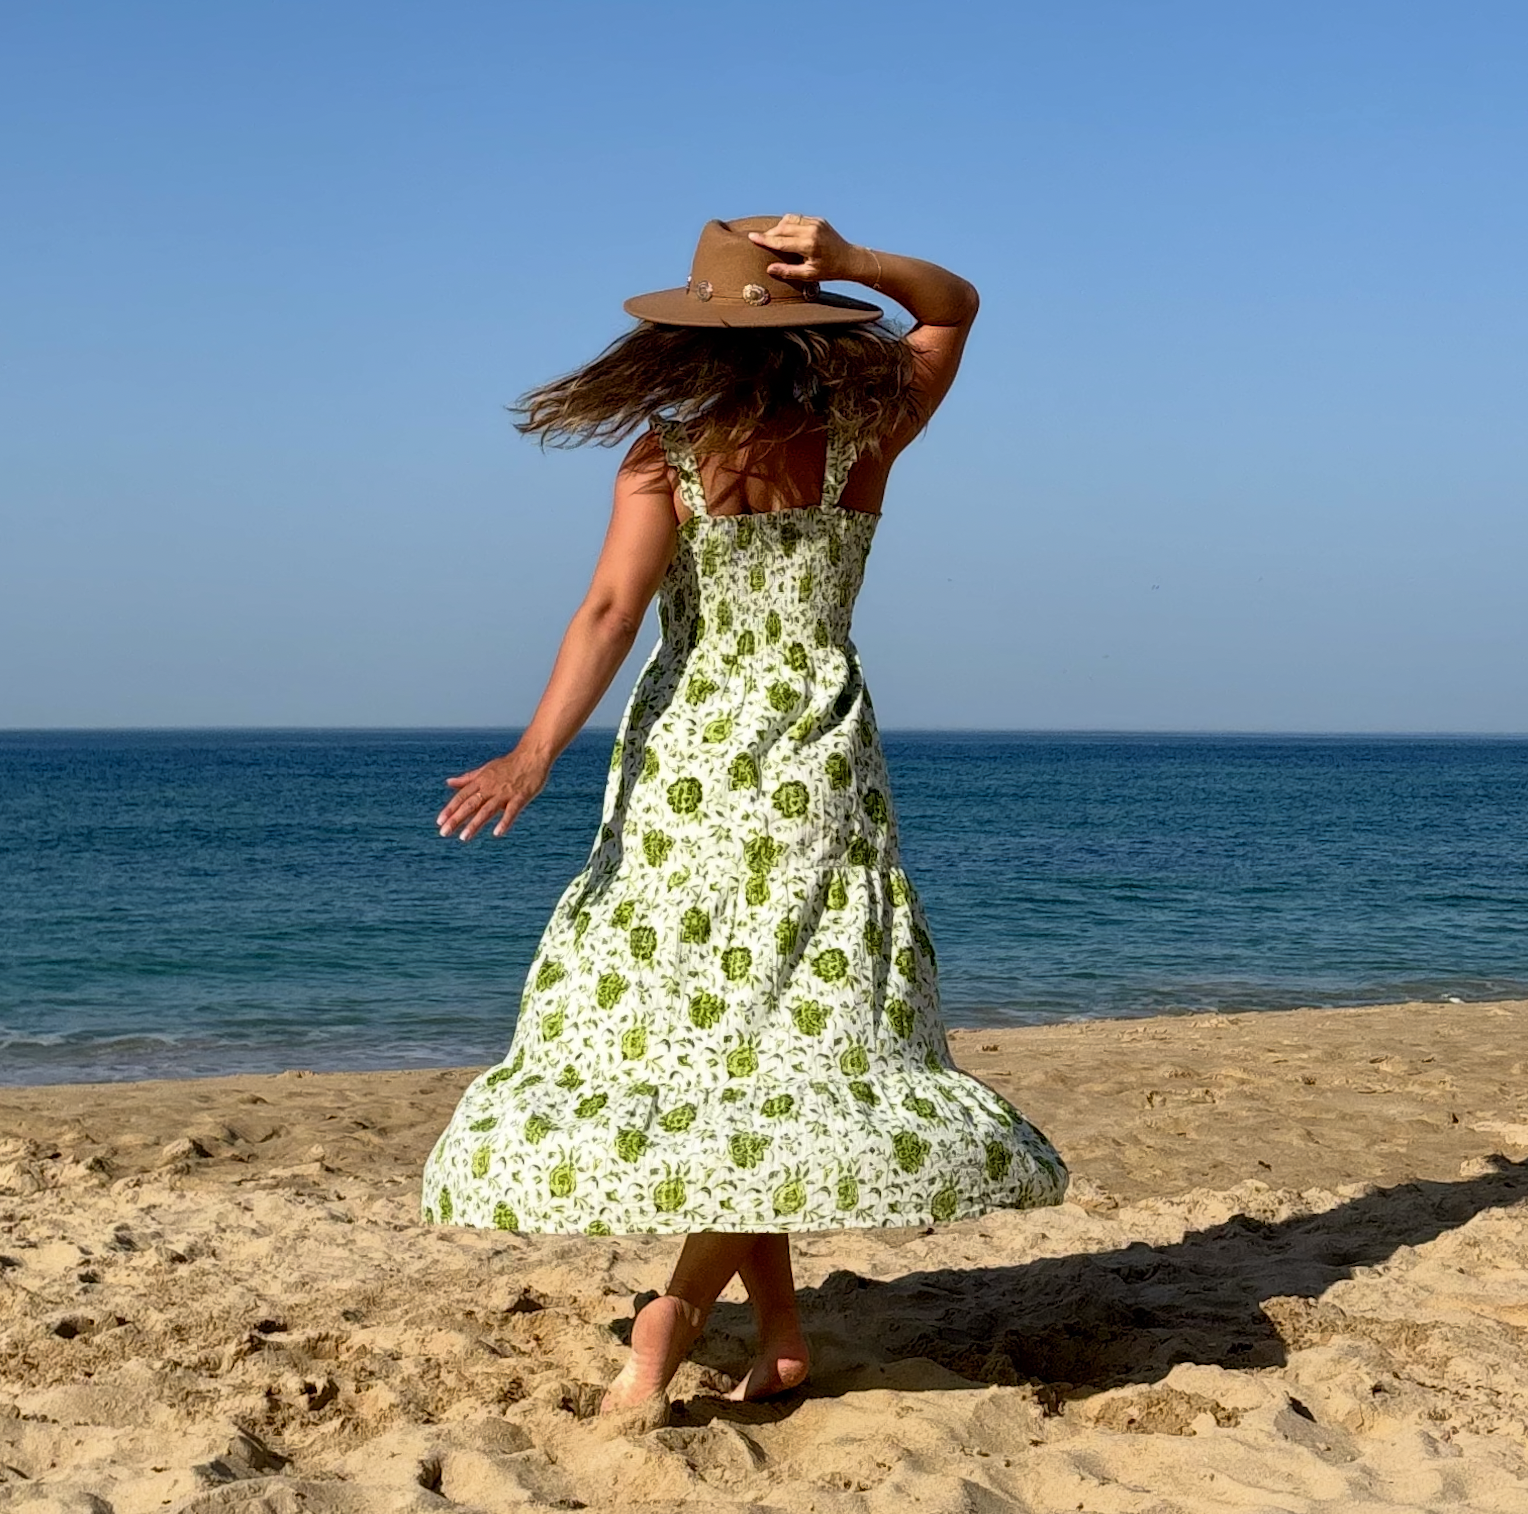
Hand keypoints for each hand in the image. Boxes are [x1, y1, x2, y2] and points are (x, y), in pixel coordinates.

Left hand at [437, 750, 547, 840]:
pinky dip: (505, 821)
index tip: (439, 822)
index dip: (450, 809)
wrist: (532, 755)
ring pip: (487, 810)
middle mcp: (490, 787)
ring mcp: (505, 792)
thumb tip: (448, 782)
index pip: (462, 796)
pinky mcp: (520, 796)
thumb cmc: (509, 764)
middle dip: (456, 819)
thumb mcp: (485, 769)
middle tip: (443, 833)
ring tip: (463, 838)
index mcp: (481, 781)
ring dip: (475, 824)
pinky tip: (497, 833)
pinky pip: (512, 811)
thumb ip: (467, 778)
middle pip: (470, 804)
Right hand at [747, 215, 866, 285]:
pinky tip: (786, 234)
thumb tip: (769, 269)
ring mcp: (816, 223)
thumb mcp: (809, 275)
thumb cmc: (829, 271)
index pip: (781, 241)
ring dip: (779, 227)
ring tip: (773, 238)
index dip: (765, 239)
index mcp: (809, 245)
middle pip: (782, 227)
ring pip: (789, 220)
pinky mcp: (818, 220)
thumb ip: (788, 272)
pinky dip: (789, 224)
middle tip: (761, 240)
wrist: (849, 259)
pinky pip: (798, 219)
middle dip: (770, 233)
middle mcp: (812, 230)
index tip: (751, 236)